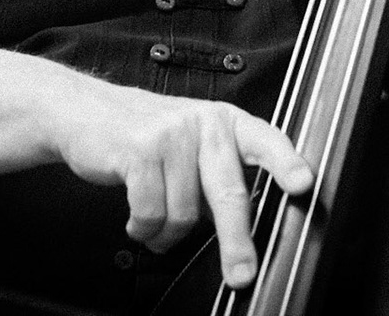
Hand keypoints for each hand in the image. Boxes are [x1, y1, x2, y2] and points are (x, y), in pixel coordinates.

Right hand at [54, 78, 311, 288]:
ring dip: (168, 235)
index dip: (286, 163)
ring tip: (156, 229)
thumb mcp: (192, 146)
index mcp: (226, 122)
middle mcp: (204, 123)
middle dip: (236, 242)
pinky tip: (137, 223)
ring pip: (185, 213)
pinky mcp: (140, 150)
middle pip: (229, 192)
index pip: (266, 140)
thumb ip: (219, 178)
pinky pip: (151, 212)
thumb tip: (241, 232)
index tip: (303, 185)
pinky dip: (144, 229)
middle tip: (241, 274)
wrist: (84, 112)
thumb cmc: (145, 137)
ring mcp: (172, 134)